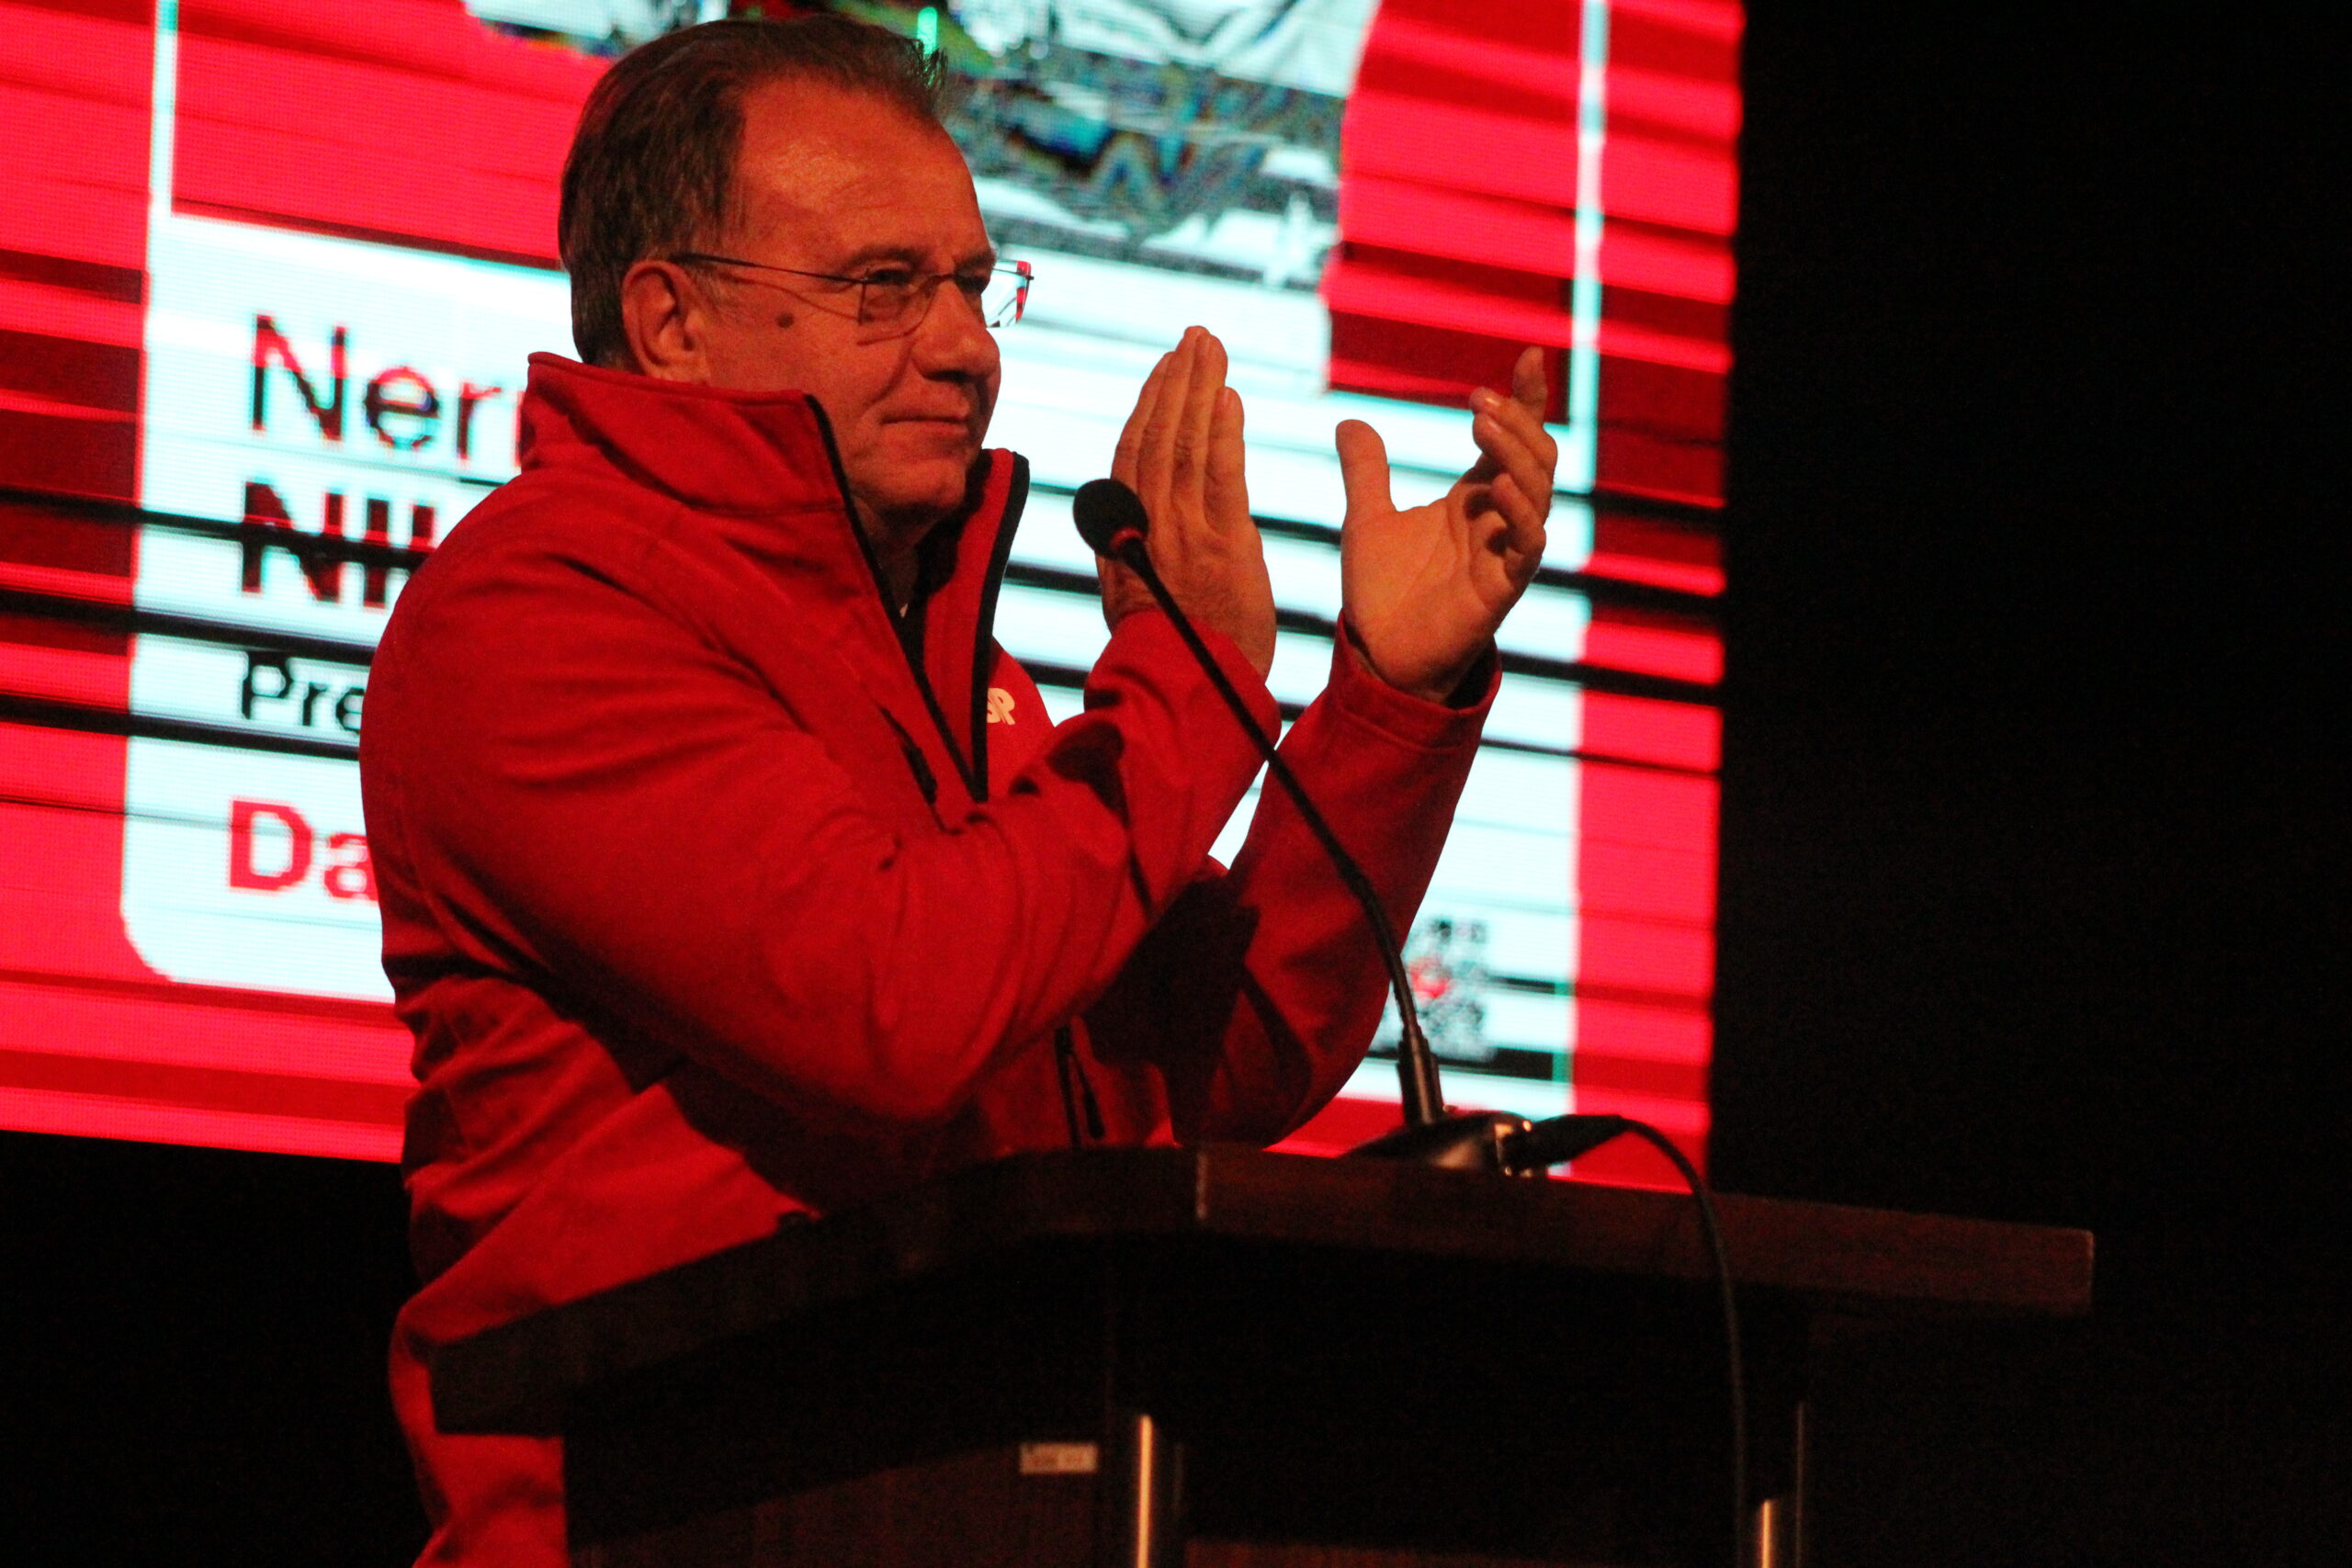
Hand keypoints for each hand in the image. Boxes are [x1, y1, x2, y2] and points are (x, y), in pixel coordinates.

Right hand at [1102, 326, 1276, 678]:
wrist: (1188, 692)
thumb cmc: (1172, 652)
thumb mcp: (1139, 595)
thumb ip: (1140, 548)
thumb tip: (1139, 517)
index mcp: (1123, 536)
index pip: (1132, 455)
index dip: (1148, 407)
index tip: (1163, 370)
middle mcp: (1146, 527)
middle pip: (1157, 437)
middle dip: (1174, 381)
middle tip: (1194, 337)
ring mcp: (1183, 534)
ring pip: (1186, 445)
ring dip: (1198, 390)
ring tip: (1210, 347)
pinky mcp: (1223, 546)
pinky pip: (1221, 477)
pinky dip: (1223, 433)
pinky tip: (1230, 397)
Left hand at [1337, 346, 1554, 700]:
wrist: (1379, 657)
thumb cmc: (1382, 594)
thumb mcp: (1365, 519)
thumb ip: (1366, 472)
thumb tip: (1348, 421)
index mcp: (1473, 498)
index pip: (1512, 437)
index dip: (1526, 398)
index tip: (1527, 355)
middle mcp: (1498, 518)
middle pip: (1536, 454)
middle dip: (1517, 420)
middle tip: (1478, 398)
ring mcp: (1506, 551)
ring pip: (1540, 490)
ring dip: (1517, 453)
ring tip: (1482, 424)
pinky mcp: (1504, 587)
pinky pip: (1529, 543)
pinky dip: (1521, 511)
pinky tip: (1498, 487)